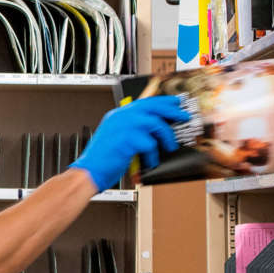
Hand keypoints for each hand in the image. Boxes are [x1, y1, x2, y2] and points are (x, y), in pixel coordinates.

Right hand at [69, 96, 189, 190]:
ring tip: (169, 146)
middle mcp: (120, 116)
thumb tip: (158, 127)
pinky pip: (150, 144)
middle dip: (172, 111)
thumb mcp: (117, 137)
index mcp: (118, 114)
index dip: (163, 102)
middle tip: (183, 116)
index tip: (176, 104)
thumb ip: (133, 129)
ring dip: (166, 136)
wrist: (90, 171)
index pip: (145, 101)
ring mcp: (124, 127)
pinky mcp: (127, 140)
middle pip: (153, 106)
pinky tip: (149, 162)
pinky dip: (153, 155)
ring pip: (155, 124)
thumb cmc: (103, 158)